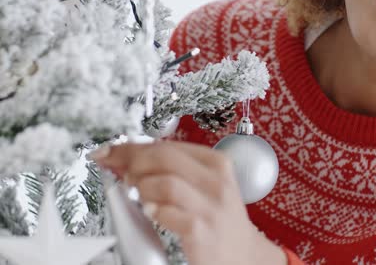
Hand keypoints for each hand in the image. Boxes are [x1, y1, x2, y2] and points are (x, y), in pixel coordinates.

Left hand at [91, 140, 286, 264]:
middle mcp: (216, 180)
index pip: (167, 145)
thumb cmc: (217, 216)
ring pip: (165, 181)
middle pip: (164, 157)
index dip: (132, 147)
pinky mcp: (201, 230)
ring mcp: (210, 205)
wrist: (243, 255)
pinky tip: (150, 211)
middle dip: (133, 163)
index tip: (109, 151)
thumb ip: (171, 170)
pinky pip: (167, 212)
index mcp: (215, 162)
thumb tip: (126, 159)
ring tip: (138, 196)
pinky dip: (152, 210)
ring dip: (142, 187)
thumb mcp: (203, 185)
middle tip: (122, 175)